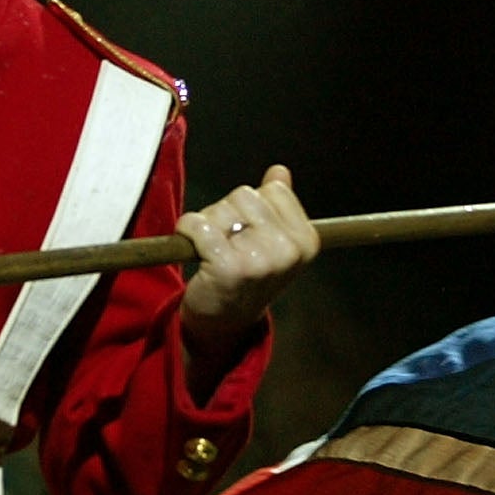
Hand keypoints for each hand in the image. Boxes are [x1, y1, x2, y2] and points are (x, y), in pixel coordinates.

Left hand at [175, 166, 317, 368]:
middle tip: (226, 244)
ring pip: (221, 208)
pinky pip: (200, 225)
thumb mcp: (271, 242)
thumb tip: (280, 172)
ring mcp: (261, 259)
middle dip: (227, 213)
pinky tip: (196, 250)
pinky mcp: (230, 266)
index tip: (248, 233)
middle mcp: (289, 250)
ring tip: (213, 251)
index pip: (273, 190)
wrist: (224, 323)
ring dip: (207, 224)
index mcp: (306, 239)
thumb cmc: (245, 277)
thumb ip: (276, 206)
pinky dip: (188, 231)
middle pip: (245, 195)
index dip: (251, 207)